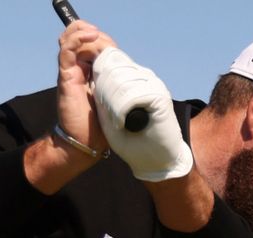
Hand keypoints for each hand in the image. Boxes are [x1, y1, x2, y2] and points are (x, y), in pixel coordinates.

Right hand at [56, 21, 114, 153]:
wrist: (84, 142)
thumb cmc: (100, 126)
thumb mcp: (116, 98)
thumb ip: (120, 84)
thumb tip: (136, 73)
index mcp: (91, 72)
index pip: (93, 45)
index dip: (102, 38)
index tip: (112, 44)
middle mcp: (79, 69)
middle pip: (80, 37)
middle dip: (92, 32)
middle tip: (101, 38)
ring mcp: (71, 71)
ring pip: (71, 38)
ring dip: (84, 31)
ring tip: (95, 34)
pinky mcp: (66, 76)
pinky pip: (67, 50)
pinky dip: (78, 39)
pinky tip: (91, 38)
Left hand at [92, 47, 193, 181]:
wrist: (154, 163)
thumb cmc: (130, 142)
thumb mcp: (108, 114)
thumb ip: (102, 93)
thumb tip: (94, 73)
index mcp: (133, 77)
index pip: (111, 59)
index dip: (99, 76)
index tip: (99, 101)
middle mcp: (145, 77)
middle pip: (113, 67)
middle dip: (103, 90)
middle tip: (108, 115)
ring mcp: (154, 85)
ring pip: (120, 79)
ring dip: (111, 102)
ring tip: (115, 122)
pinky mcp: (159, 96)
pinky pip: (131, 94)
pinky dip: (120, 110)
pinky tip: (122, 123)